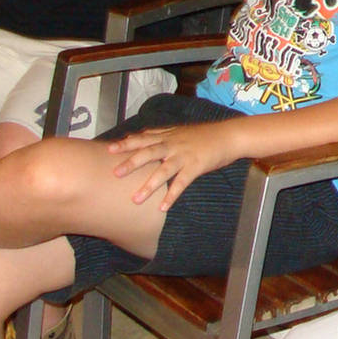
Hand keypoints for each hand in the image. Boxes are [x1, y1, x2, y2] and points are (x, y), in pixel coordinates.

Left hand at [108, 119, 241, 210]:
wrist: (228, 135)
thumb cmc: (203, 135)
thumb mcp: (179, 131)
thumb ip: (159, 135)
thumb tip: (137, 136)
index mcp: (168, 136)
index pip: (143, 138)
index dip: (126, 143)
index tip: (109, 149)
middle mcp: (173, 145)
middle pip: (149, 153)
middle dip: (131, 163)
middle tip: (115, 173)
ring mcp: (184, 156)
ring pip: (163, 170)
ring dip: (149, 185)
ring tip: (135, 200)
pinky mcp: (196, 167)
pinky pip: (182, 183)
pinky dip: (172, 195)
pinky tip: (162, 207)